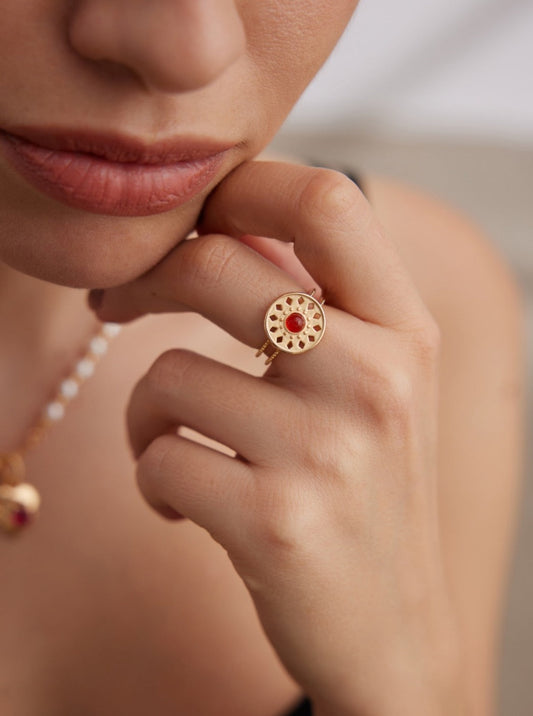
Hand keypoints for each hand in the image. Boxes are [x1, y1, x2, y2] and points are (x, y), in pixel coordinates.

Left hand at [91, 161, 465, 714]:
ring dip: (143, 413)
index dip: (239, 186)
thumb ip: (318, 304)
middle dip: (140, 278)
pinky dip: (151, 479)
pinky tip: (183, 504)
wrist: (393, 628)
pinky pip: (158, 458)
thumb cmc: (367, 494)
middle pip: (215, 264)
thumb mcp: (375, 388)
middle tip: (112, 304)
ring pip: (166, 375)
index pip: (323, 199)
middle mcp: (377, 377)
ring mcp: (327, 451)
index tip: (189, 222)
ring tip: (172, 444)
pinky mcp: (274, 522)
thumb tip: (225, 226)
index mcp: (404, 330)